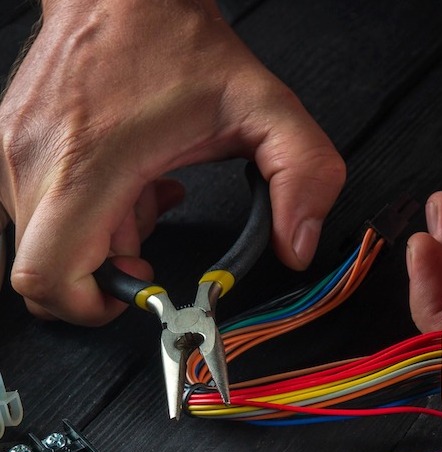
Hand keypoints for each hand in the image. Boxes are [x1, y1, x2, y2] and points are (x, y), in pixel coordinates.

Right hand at [0, 0, 344, 324]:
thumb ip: (301, 178)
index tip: (138, 291)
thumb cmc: (179, 43)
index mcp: (91, 164)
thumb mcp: (266, 110)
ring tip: (147, 198)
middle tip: (148, 250)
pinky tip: (129, 186)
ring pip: (43, 243)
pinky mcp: (16, 145)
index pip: (48, 277)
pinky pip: (39, 212)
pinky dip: (87, 217)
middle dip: (102, 279)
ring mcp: (16, 152)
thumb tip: (297, 245)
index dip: (90, 307)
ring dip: (101, 242)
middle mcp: (36, 161)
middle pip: (42, 274)